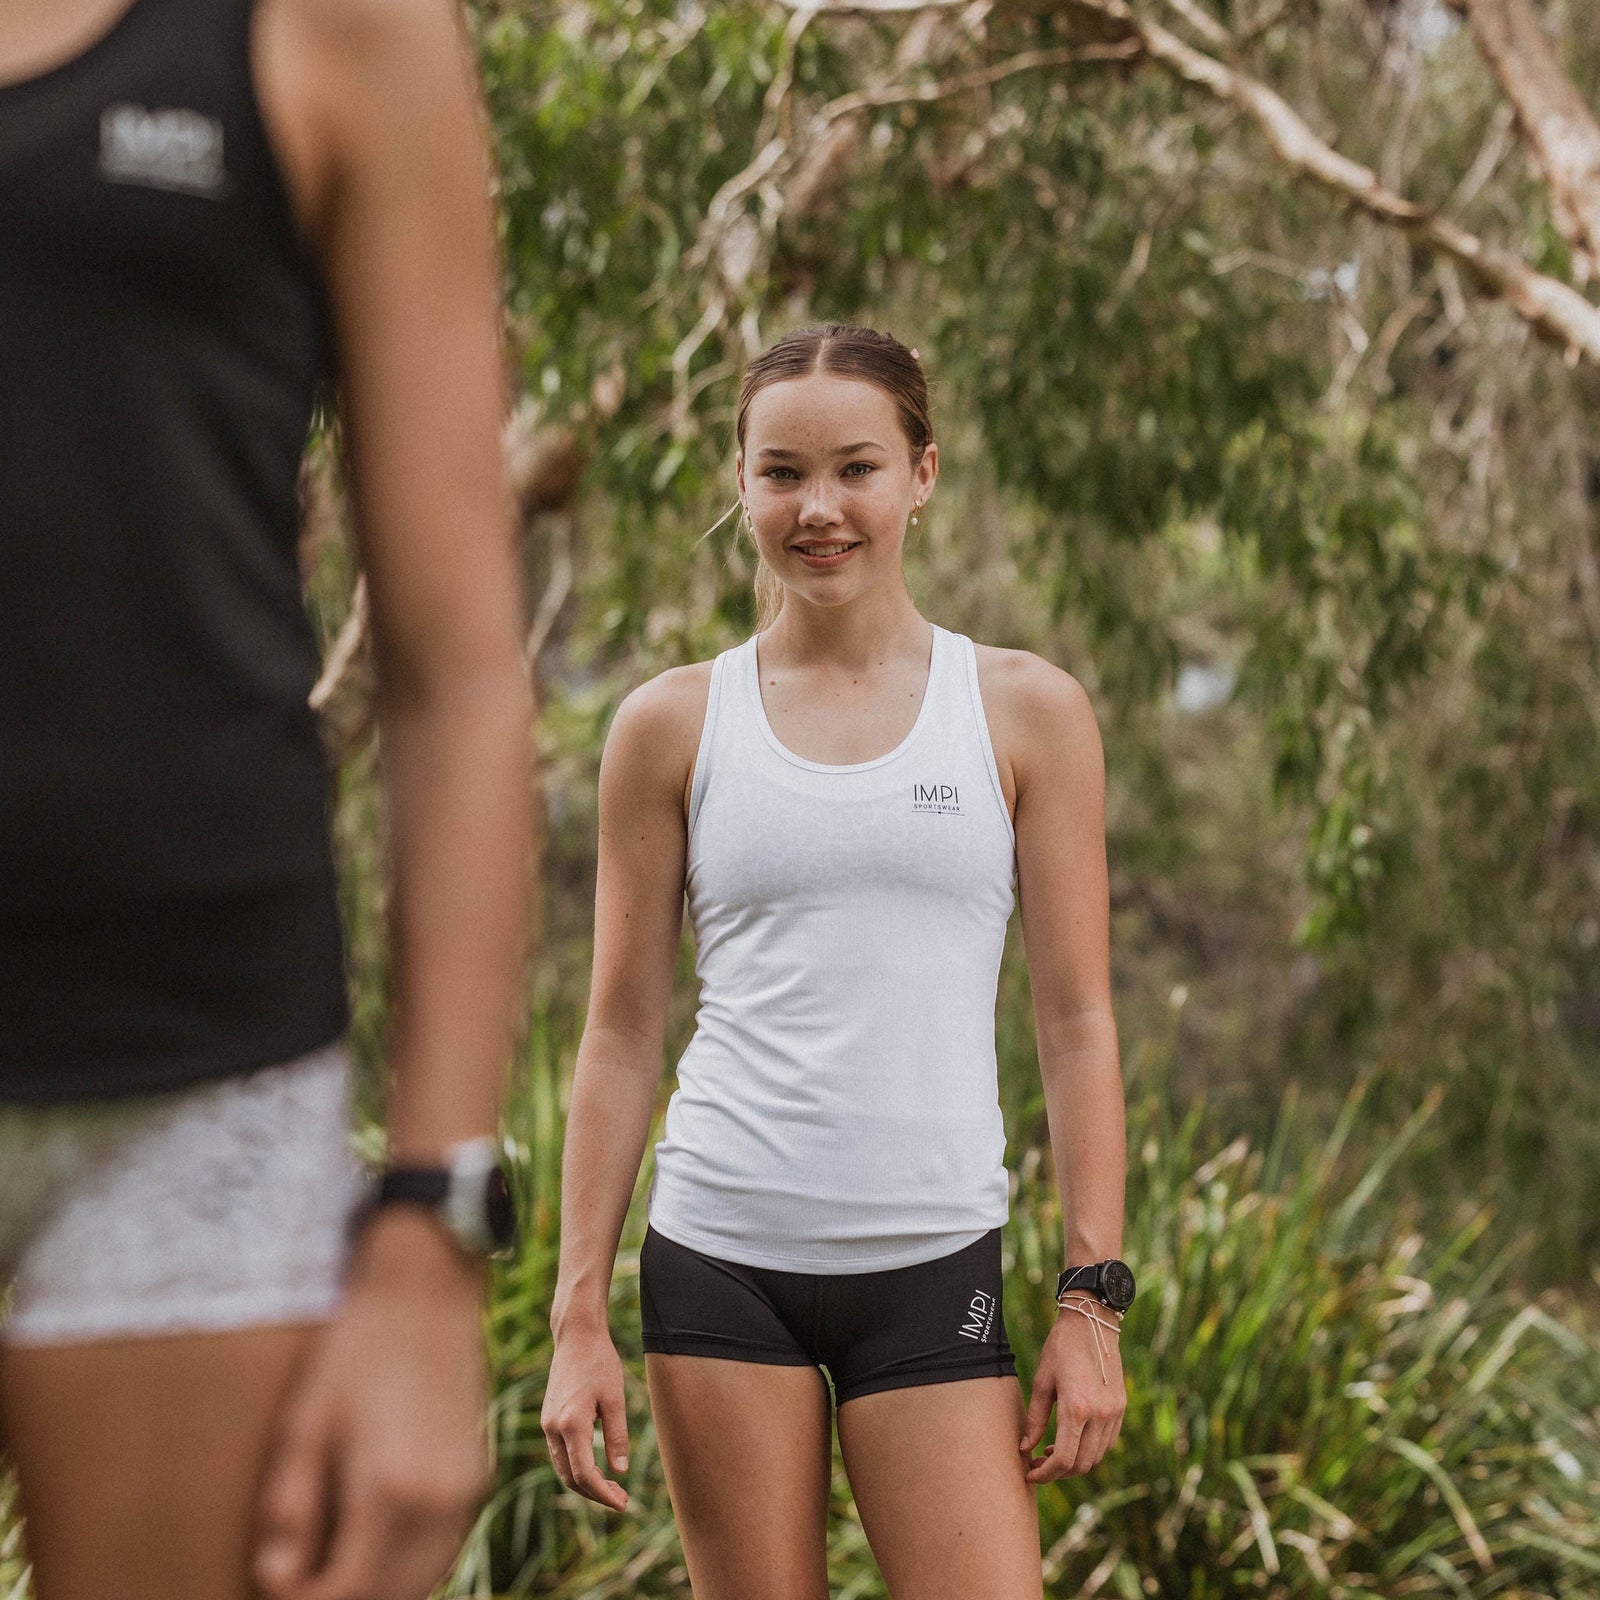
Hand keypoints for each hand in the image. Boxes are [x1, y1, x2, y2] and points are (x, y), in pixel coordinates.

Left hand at [253, 1208, 491, 1599]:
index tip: (276, 1587)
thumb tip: (278, 1578)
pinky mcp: (476, 1477)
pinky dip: (407, 1568)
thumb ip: (291, 1509)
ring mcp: (465, 1490)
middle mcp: (438, 1499)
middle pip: (391, 1597)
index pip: (349, 1591)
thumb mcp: (306, 1425)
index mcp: (391, 1488)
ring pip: (423, 1582)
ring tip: (331, 1568)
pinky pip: (442, 1551)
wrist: (424, 1295)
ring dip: (378, 1589)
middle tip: (301, 1581)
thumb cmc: (354, 1353)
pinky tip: (370, 1547)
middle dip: (343, 1597)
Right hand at [540, 1320, 629, 1510]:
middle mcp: (553, 1428)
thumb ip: (617, 1436)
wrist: (576, 1336)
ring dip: (585, 1483)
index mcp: (571, 1424)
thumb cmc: (600, 1362)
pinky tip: (596, 1467)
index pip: (584, 1475)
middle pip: (570, 1478)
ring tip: (613, 1488)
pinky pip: (560, 1453)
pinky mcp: (548, 1418)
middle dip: (595, 1494)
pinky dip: (576, 1467)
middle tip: (622, 1499)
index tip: (624, 1503)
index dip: (603, 1494)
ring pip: (563, 1468)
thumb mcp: (615, 1398)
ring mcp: (547, 1424)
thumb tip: (620, 1471)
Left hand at [1020, 1296, 1125, 1482]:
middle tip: (1039, 1463)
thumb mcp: (1041, 1381)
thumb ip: (1034, 1418)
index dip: (1046, 1473)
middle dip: (1058, 1472)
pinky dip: (1090, 1449)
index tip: (1030, 1472)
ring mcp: (1114, 1412)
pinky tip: (1073, 1438)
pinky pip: (1107, 1443)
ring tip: (1053, 1450)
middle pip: (1081, 1464)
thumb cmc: (1060, 1348)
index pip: (1063, 1459)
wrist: (1091, 1323)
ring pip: (1096, 1457)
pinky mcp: (1121, 1408)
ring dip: (1074, 1462)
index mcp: (1077, 1408)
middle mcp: (1100, 1414)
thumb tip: (1025, 1448)